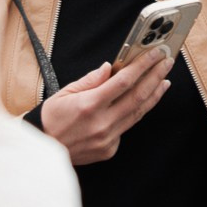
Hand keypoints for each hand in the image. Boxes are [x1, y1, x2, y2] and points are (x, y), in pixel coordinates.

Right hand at [40, 51, 169, 163]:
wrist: (40, 152)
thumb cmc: (50, 120)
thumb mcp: (64, 93)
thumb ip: (90, 80)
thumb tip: (110, 67)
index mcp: (89, 105)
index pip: (124, 81)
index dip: (143, 65)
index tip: (156, 54)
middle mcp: (101, 123)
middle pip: (138, 96)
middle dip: (156, 76)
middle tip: (167, 63)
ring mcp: (107, 139)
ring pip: (138, 113)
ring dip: (154, 95)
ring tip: (163, 80)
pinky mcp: (109, 150)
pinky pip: (126, 128)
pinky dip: (135, 113)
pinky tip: (143, 101)